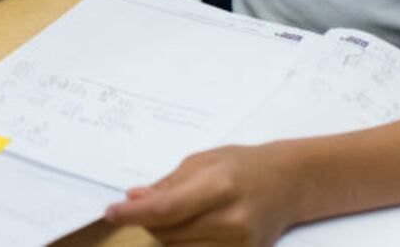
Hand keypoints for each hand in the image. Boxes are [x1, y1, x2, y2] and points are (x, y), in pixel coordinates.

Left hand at [104, 144, 301, 246]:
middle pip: (168, 234)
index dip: (133, 215)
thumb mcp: (203, 161)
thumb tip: (133, 200)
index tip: (110, 213)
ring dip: (165, 236)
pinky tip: (189, 230)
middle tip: (148, 206)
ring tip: (179, 215)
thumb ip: (167, 184)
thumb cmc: (243, 165)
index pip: (166, 209)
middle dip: (149, 222)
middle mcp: (230, 220)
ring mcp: (239, 245)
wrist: (289, 184)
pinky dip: (184, 245)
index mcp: (218, 187)